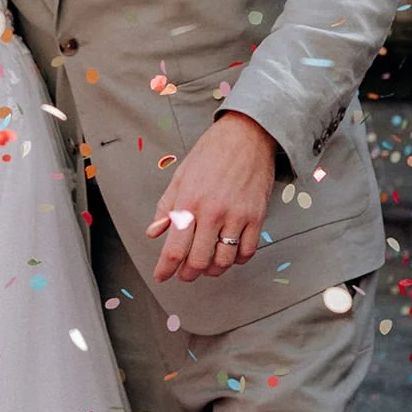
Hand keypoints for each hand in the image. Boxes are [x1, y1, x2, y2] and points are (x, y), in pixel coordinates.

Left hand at [143, 111, 275, 282]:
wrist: (247, 135)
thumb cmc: (212, 152)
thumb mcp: (181, 175)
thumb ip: (166, 207)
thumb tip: (154, 233)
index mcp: (189, 201)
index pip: (174, 248)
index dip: (166, 268)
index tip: (162, 276)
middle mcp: (212, 212)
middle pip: (198, 260)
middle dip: (188, 274)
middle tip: (184, 275)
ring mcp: (237, 215)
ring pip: (224, 261)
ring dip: (212, 270)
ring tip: (206, 267)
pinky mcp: (257, 216)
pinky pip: (247, 251)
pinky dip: (236, 260)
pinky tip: (229, 255)